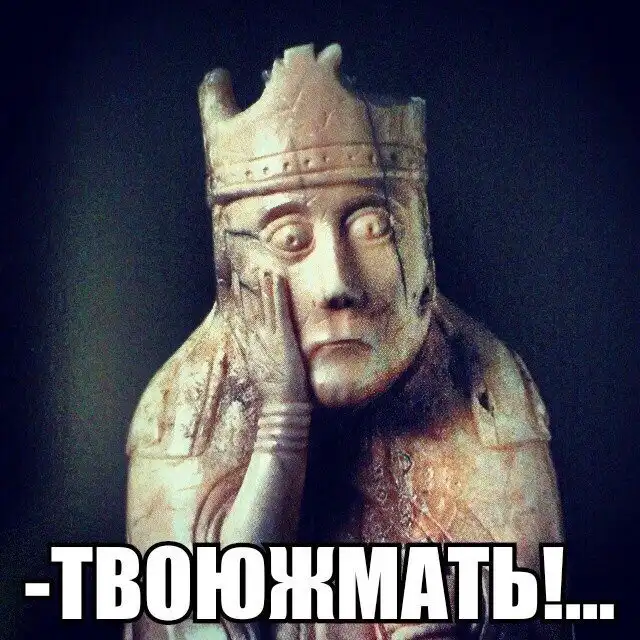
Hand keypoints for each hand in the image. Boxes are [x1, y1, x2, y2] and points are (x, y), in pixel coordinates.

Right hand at [231, 269, 309, 405]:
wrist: (281, 406)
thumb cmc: (274, 393)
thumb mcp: (260, 371)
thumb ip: (255, 357)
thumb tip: (253, 348)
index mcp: (248, 346)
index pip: (237, 318)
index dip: (230, 300)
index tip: (225, 283)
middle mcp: (255, 339)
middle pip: (244, 309)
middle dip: (239, 289)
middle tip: (232, 269)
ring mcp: (268, 337)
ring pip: (262, 306)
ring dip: (260, 287)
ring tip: (259, 269)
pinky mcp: (283, 337)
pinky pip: (279, 310)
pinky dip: (276, 294)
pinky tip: (276, 279)